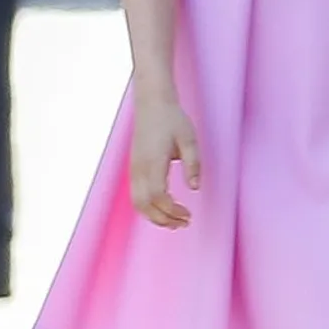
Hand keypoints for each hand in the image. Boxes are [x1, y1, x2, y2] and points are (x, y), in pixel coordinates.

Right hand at [130, 95, 204, 227]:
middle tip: (184, 223)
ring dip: (154, 216)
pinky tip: (163, 208)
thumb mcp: (189, 139)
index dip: (171, 210)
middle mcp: (139, 169)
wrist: (152, 105)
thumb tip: (195, 188)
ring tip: (174, 222)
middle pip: (144, 205)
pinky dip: (148, 207)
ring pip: (137, 202)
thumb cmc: (172, 121)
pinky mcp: (134, 168)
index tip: (188, 215)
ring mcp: (133, 169)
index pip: (158, 196)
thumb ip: (193, 163)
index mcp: (153, 162)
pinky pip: (136, 195)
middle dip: (162, 219)